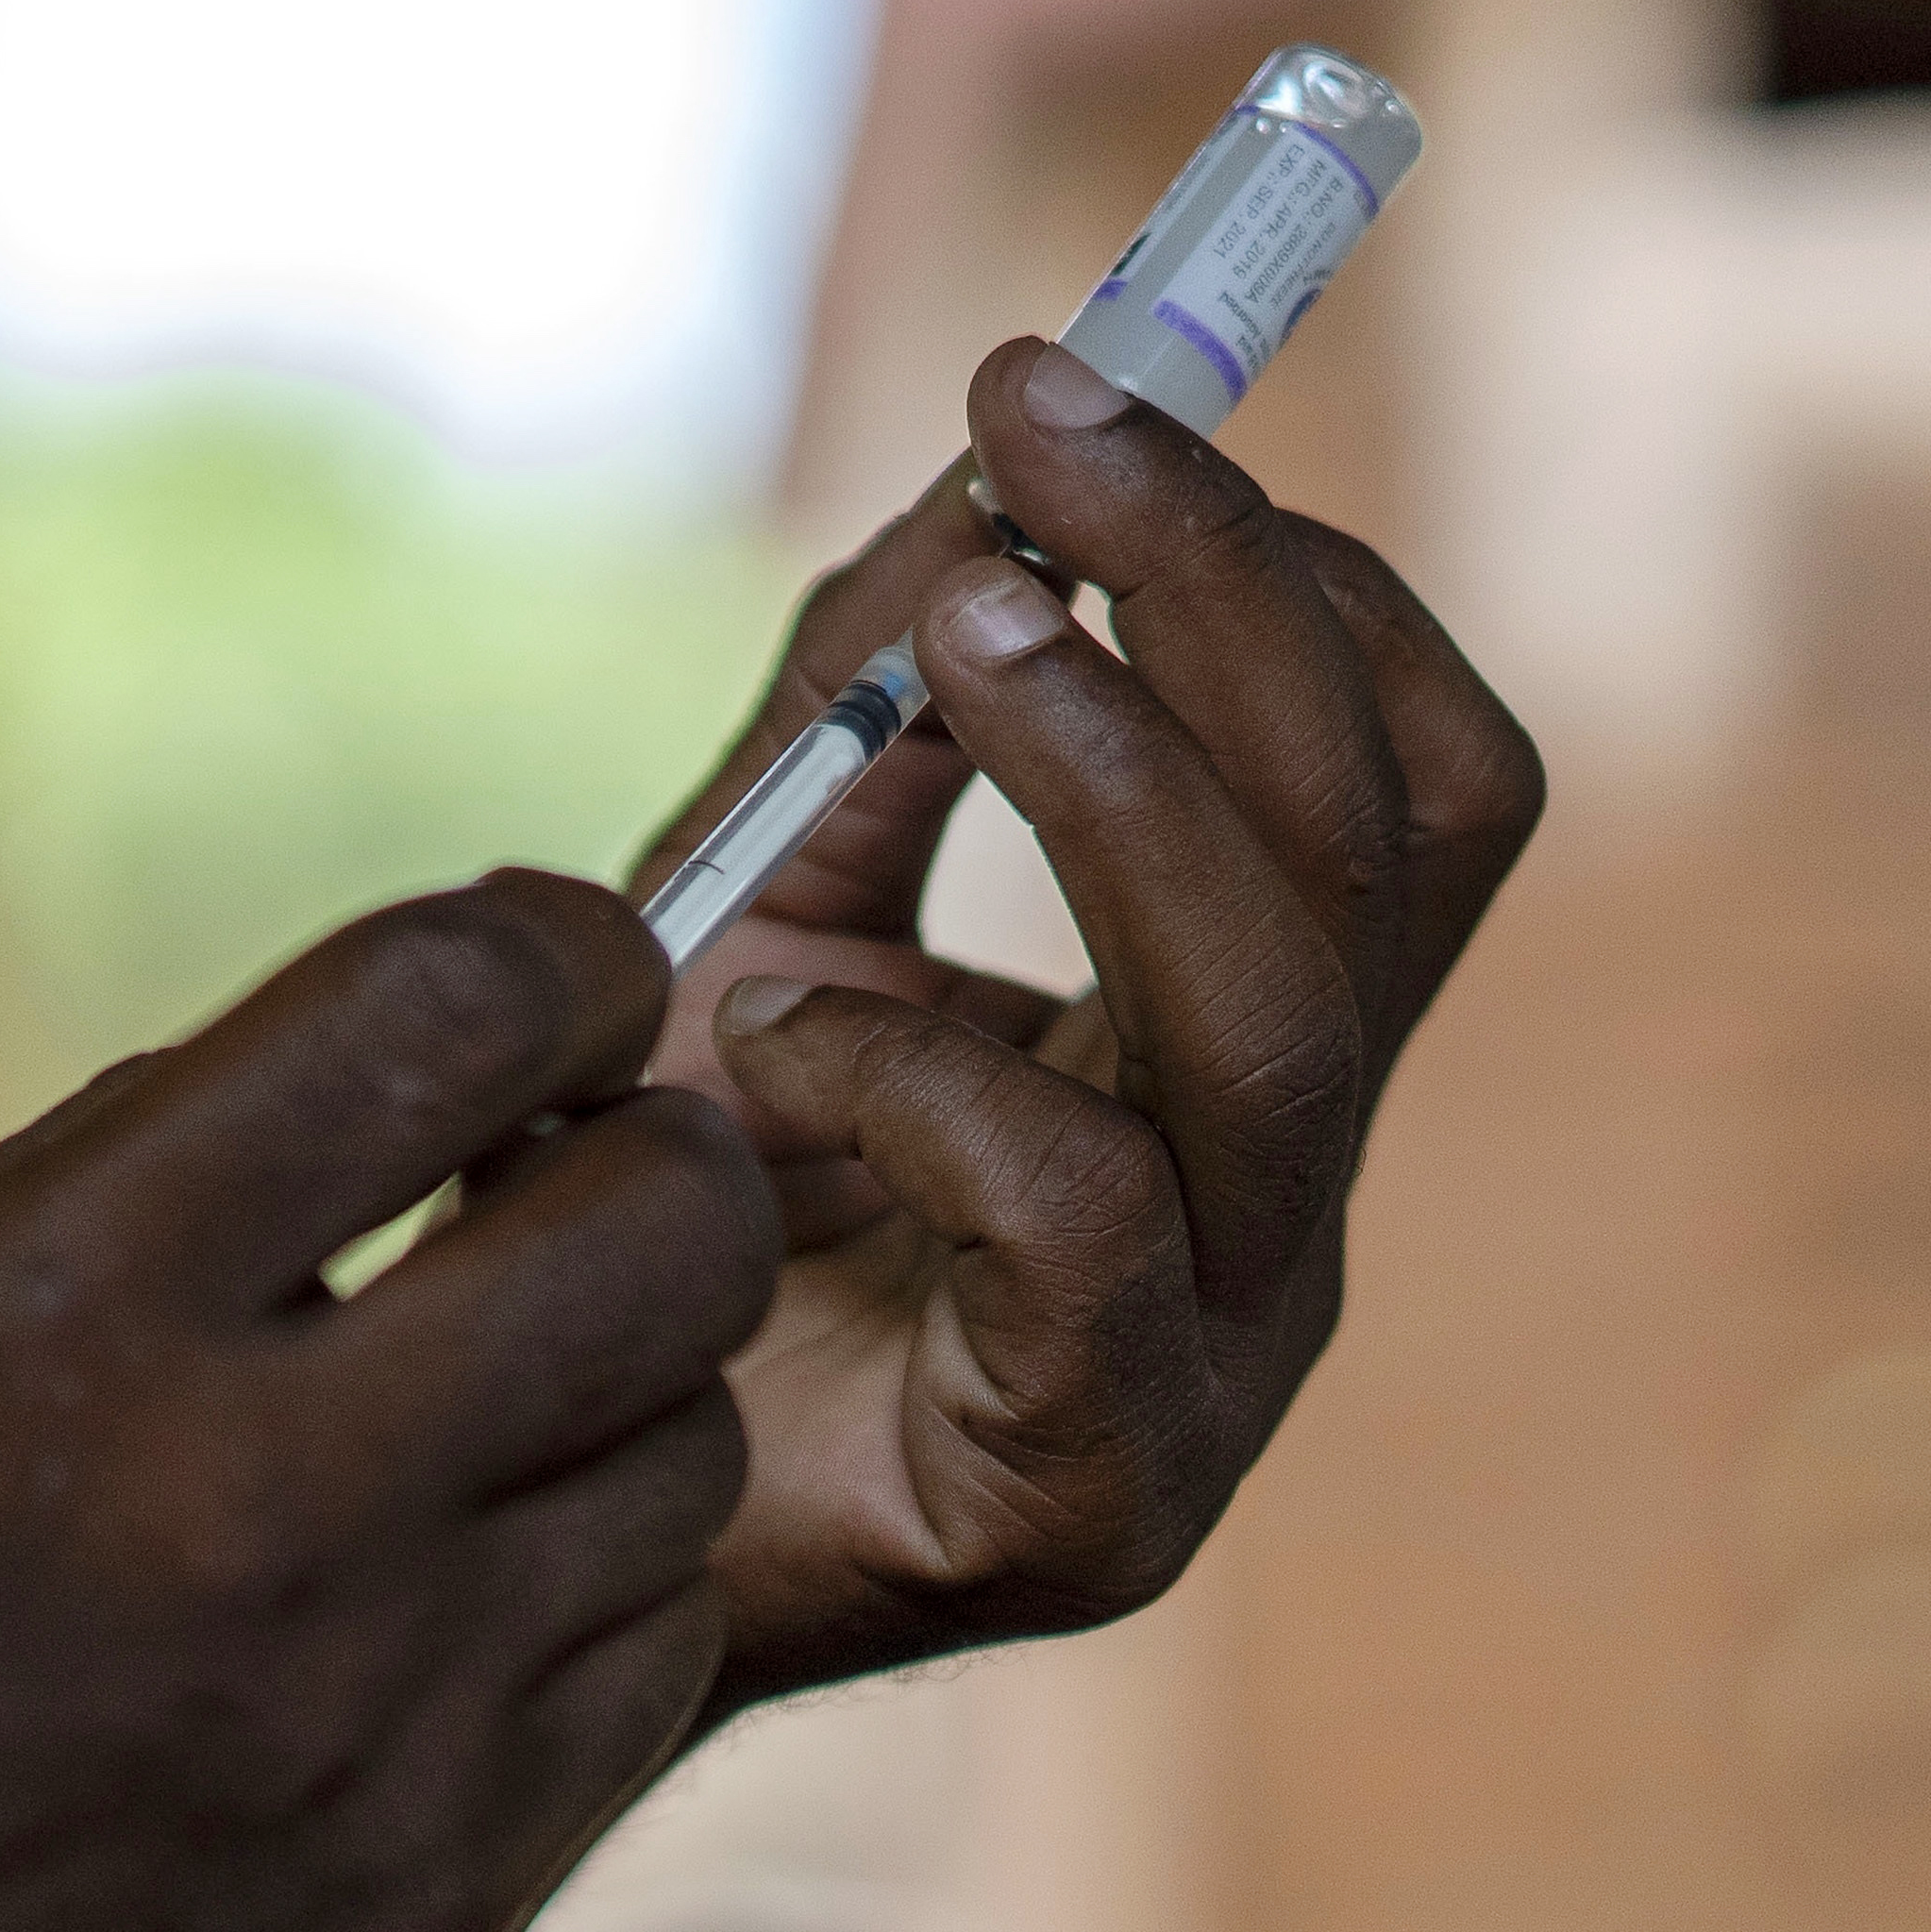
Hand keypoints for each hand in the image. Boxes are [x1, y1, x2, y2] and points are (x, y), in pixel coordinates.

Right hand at [0, 874, 778, 1931]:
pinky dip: (588, 1589)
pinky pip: (656, 1656)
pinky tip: (444, 1598)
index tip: (554, 972)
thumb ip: (96, 1185)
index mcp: (48, 1319)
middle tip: (550, 1183)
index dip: (558, 947)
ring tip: (458, 1415)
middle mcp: (249, 1504)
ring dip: (612, 1389)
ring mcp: (374, 1722)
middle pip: (670, 1221)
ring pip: (692, 1444)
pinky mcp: (437, 1898)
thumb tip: (372, 1063)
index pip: (451, 1007)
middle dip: (646, 1156)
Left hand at [635, 338, 1544, 1710]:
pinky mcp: (1098, 1491)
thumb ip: (872, 722)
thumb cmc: (658, 1230)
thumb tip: (976, 470)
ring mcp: (1217, 1358)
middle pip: (1388, 855)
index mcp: (1253, 1054)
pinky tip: (776, 1051)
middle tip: (1040, 431)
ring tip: (957, 629)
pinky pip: (1084, 1224)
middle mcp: (1282, 1201)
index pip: (1415, 779)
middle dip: (1222, 600)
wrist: (515, 1539)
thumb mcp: (765, 914)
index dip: (1292, 571)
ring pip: (1282, 1023)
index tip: (1081, 391)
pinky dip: (925, 1078)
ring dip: (1118, 778)